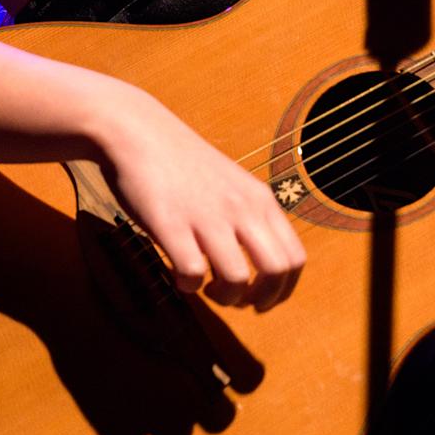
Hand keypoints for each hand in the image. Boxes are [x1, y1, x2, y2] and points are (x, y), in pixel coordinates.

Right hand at [94, 84, 306, 311]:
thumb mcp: (233, 184)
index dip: (284, 290)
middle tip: (238, 301)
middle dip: (262, 300)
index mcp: (260, 199)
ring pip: (238, 280)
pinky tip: (179, 274)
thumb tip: (263, 265)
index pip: (295, 258)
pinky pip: (192, 274)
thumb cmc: (184, 163)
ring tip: (207, 287)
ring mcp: (208, 216)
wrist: (140, 132)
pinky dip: (188, 286)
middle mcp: (242, 207)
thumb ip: (251, 216)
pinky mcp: (172, 224)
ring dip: (224, 297)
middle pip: (276, 272)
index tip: (263, 300)